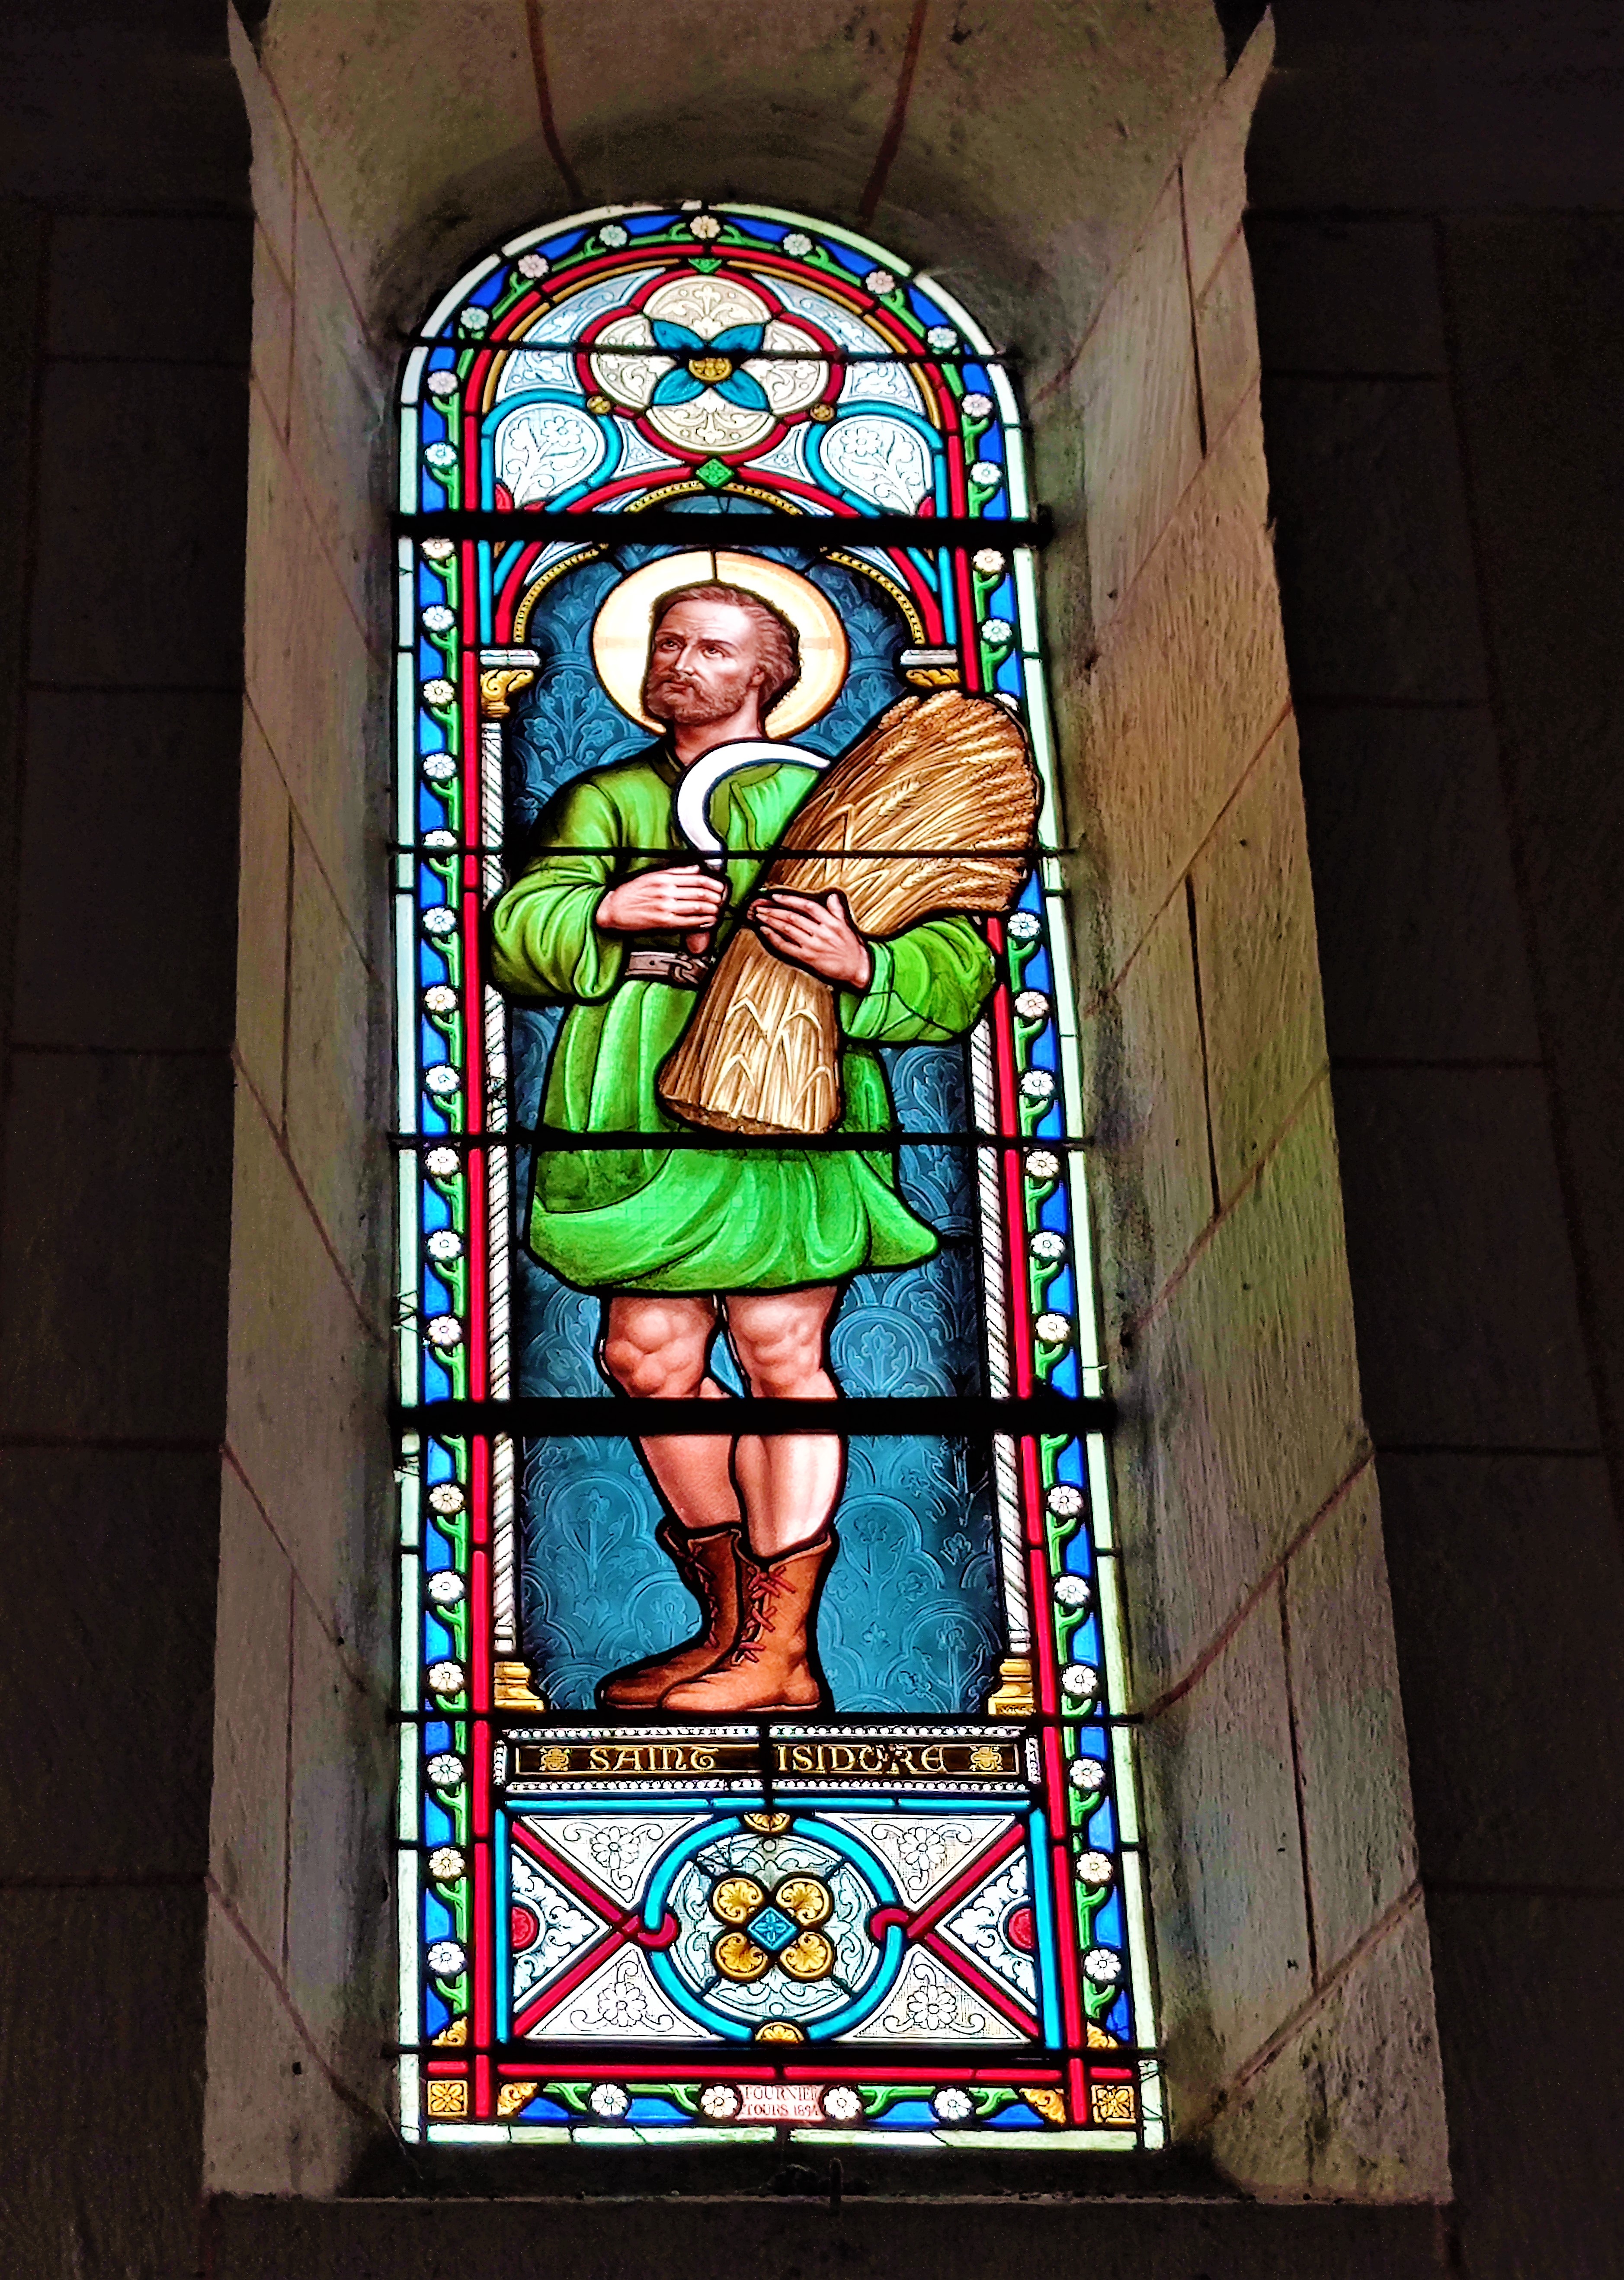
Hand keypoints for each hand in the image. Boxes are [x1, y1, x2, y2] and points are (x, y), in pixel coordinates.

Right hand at [597, 866, 727, 935]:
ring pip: (696, 907)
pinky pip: (688, 922)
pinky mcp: (663, 922)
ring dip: (712, 909)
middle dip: (715, 896)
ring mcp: (665, 907)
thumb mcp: (651, 875)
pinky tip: (708, 922)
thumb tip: (694, 867)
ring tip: (718, 910)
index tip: (720, 885)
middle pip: (700, 892)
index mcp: (664, 878)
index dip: (712, 882)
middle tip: (722, 899)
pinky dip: (701, 922)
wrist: (612, 909)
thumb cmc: (629, 893)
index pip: (696, 877)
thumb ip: (674, 871)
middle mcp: (666, 891)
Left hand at [752, 889, 873, 989]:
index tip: (776, 897)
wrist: (858, 969)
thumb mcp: (846, 926)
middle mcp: (822, 932)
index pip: (807, 906)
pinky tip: (766, 932)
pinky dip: (775, 938)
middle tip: (762, 906)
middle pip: (793, 917)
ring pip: (788, 929)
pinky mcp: (808, 958)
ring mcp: (814, 945)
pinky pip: (788, 946)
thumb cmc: (852, 949)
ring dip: (772, 921)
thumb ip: (837, 910)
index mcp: (831, 922)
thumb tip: (831, 896)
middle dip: (775, 910)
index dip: (790, 900)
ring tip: (760, 916)